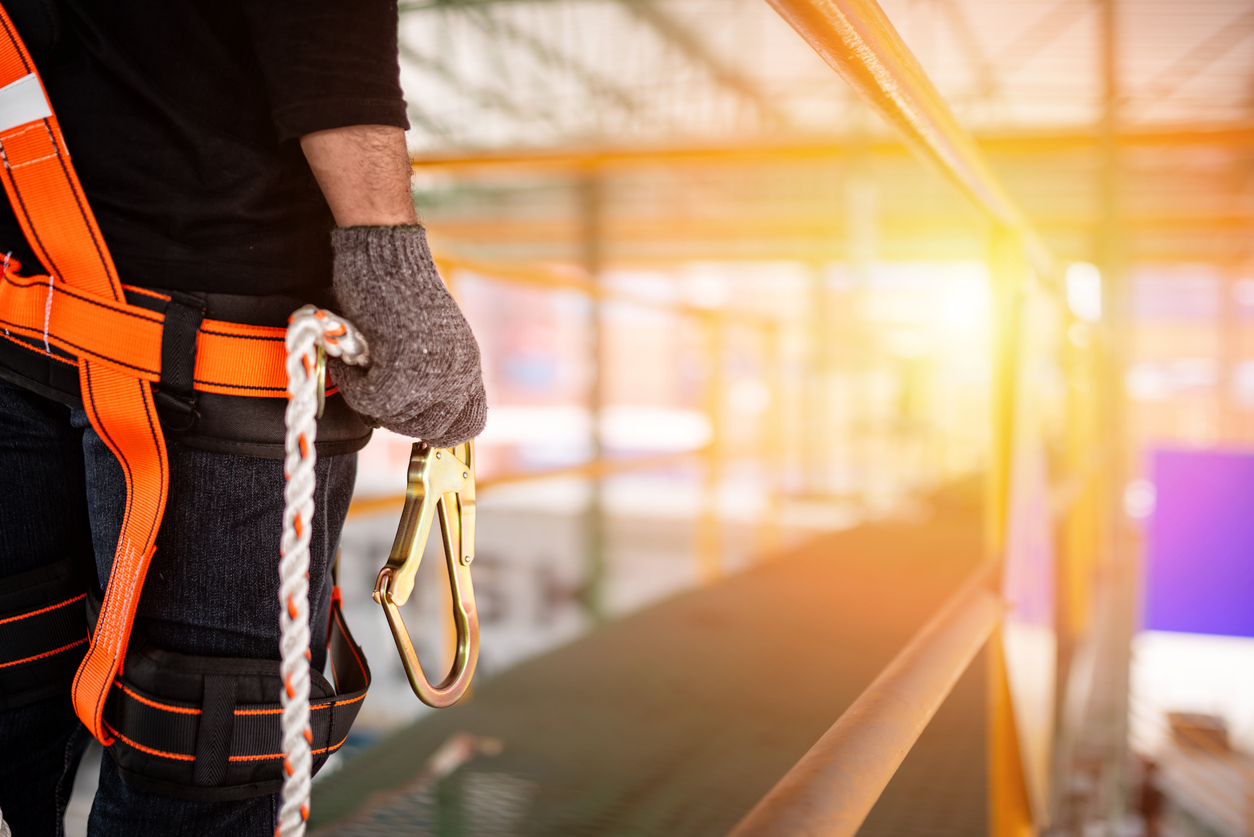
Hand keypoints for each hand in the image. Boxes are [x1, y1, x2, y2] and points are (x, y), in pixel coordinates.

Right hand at [327, 225, 485, 446]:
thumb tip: (414, 416)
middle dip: (399, 420)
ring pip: (400, 420)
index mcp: (468, 367)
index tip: (412, 421)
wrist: (386, 256)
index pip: (469, 424)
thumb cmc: (399, 293)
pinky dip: (354, 387)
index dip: (439, 430)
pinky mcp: (404, 368)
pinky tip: (348, 364)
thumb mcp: (433, 341)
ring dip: (373, 402)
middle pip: (432, 430)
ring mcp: (434, 374)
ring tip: (360, 370)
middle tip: (375, 393)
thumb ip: (435, 377)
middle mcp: (459, 374)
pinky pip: (373, 402)